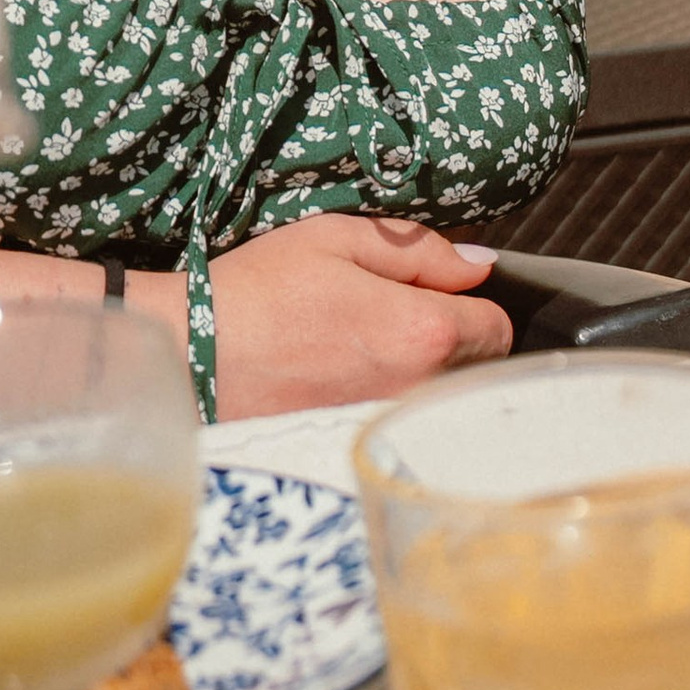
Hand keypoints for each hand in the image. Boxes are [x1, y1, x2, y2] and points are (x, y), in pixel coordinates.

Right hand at [208, 213, 512, 412]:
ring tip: (361, 347)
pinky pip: (400, 424)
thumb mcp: (339, 239)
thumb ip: (421, 250)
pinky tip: (344, 379)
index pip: (497, 327)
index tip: (434, 292)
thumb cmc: (261, 290)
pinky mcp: (357, 450)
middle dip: (452, 338)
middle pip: (474, 368)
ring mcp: (387, 430)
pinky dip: (386, 402)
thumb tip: (478, 265)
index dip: (471, 302)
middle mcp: (414, 392)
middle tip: (391, 314)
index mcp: (422, 332)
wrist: (192, 357)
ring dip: (420, 372)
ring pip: (439, 398)